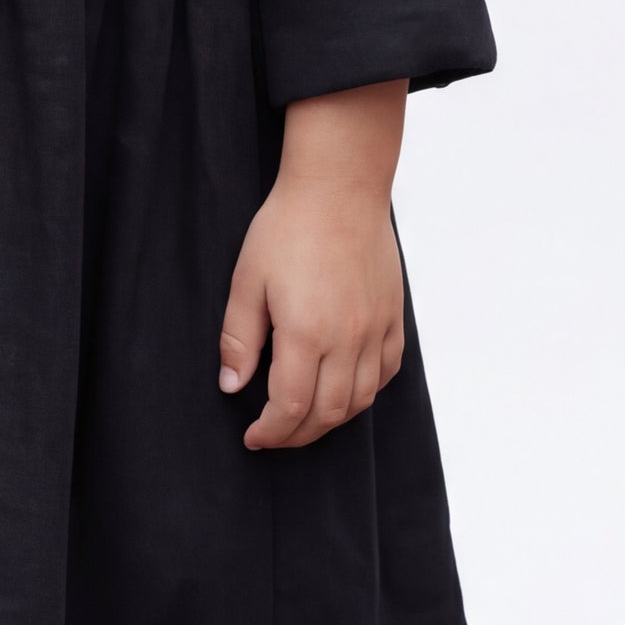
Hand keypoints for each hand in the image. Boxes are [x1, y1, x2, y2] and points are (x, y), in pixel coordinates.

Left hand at [218, 81, 407, 449]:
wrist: (339, 187)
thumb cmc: (288, 227)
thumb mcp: (247, 280)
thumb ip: (239, 339)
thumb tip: (231, 386)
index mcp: (307, 332)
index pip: (291, 406)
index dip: (271, 432)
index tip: (253, 437)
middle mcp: (348, 338)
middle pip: (329, 413)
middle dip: (297, 434)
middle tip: (274, 434)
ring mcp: (376, 328)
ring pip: (362, 399)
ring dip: (331, 419)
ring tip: (305, 418)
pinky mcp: (393, 316)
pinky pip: (387, 371)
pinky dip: (366, 391)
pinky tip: (345, 388)